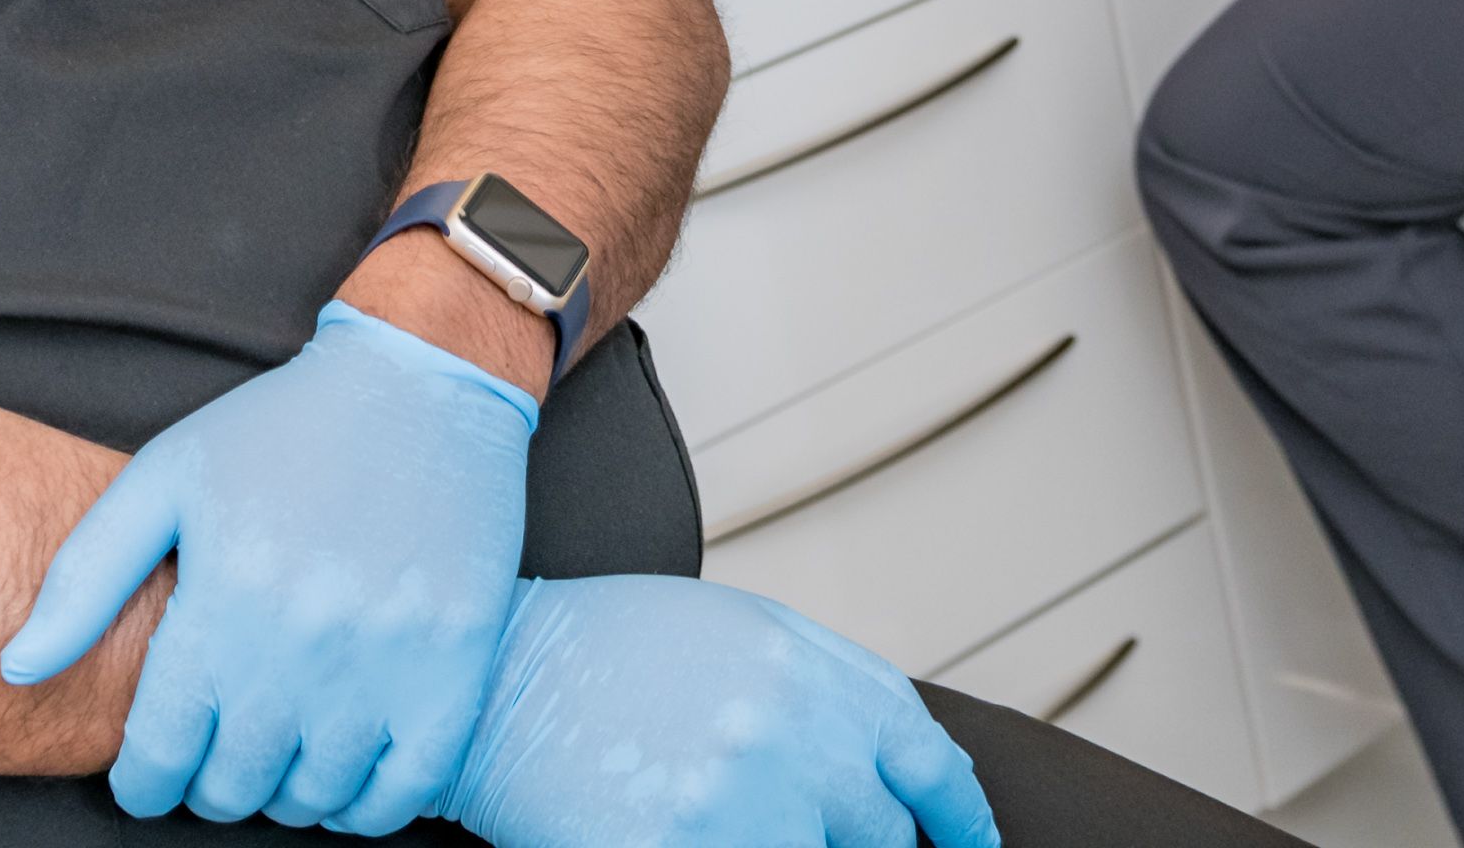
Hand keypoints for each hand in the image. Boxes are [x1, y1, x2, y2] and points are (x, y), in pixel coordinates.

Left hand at [1, 303, 537, 830]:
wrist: (424, 382)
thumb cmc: (286, 429)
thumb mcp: (168, 477)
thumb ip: (84, 577)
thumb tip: (17, 669)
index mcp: (224, 601)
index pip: (160, 758)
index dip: (144, 781)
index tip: (151, 768)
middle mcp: (303, 645)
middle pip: (234, 788)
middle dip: (210, 783)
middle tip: (218, 745)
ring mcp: (387, 663)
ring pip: (311, 797)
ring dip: (283, 792)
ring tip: (277, 749)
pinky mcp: (456, 668)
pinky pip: (400, 793)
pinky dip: (363, 804)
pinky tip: (343, 767)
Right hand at [441, 575, 1002, 847]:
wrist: (501, 673)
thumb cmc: (618, 650)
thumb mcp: (746, 636)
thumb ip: (831, 694)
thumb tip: (899, 769)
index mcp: (821, 677)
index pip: (930, 768)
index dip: (961, 822)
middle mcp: (799, 741)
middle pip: (883, 841)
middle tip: (832, 839)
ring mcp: (743, 808)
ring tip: (757, 832)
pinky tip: (708, 842)